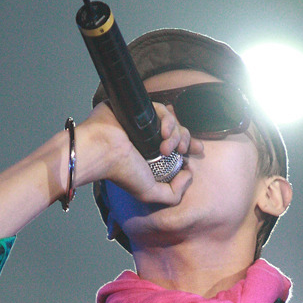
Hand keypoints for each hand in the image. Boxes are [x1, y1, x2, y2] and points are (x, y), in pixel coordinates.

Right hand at [74, 100, 203, 204]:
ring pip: (173, 121)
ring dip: (176, 134)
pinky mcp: (140, 109)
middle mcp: (150, 139)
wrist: (104, 152)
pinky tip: (162, 132)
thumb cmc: (121, 172)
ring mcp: (145, 123)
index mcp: (152, 155)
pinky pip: (162, 109)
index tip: (198, 150)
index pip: (177, 147)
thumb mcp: (151, 193)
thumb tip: (189, 175)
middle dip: (185, 142)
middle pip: (179, 133)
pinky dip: (167, 120)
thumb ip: (173, 193)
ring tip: (166, 145)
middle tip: (179, 151)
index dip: (190, 146)